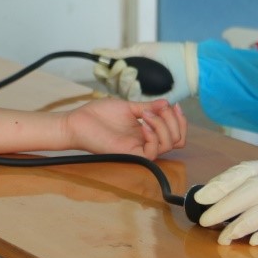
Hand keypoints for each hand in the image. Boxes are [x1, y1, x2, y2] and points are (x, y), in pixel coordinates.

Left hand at [66, 97, 186, 158]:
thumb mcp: (128, 106)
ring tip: (147, 115)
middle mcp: (146, 142)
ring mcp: (139, 149)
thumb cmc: (99, 114)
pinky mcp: (130, 154)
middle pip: (177, 140)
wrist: (78, 121)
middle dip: (175, 122)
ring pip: (168, 145)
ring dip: (163, 126)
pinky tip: (144, 125)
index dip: (180, 120)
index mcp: (147, 131)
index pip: (175, 134)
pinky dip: (153, 136)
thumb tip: (167, 103)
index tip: (174, 104)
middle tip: (160, 109)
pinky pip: (152, 152)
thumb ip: (148, 107)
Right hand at [91, 42, 197, 104]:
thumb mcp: (139, 51)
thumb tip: (97, 51)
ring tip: (132, 72)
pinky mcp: (147, 104)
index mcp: (127, 72)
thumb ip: (118, 54)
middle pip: (110, 85)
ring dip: (123, 82)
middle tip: (123, 66)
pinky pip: (132, 100)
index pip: (107, 75)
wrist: (186, 64)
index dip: (102, 71)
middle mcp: (130, 85)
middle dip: (114, 75)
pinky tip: (136, 83)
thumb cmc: (166, 55)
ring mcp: (138, 95)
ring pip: (119, 92)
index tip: (102, 65)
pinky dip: (132, 91)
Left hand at [193, 150, 257, 245]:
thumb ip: (257, 180)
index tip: (200, 197)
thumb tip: (220, 195)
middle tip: (205, 221)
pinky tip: (256, 242)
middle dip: (225, 206)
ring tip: (225, 238)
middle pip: (251, 190)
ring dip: (244, 223)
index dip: (220, 184)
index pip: (242, 172)